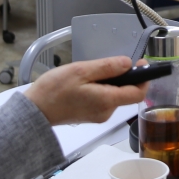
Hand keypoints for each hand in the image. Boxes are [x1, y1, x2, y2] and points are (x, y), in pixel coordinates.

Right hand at [23, 56, 147, 125]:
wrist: (34, 111)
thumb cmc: (54, 90)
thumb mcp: (81, 71)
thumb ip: (107, 67)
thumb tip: (128, 63)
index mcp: (107, 101)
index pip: (138, 93)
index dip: (144, 78)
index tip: (140, 63)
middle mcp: (106, 112)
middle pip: (126, 94)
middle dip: (123, 77)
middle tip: (108, 64)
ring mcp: (98, 116)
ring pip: (114, 96)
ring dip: (110, 83)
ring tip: (89, 73)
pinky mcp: (90, 116)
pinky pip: (103, 100)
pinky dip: (101, 89)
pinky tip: (85, 83)